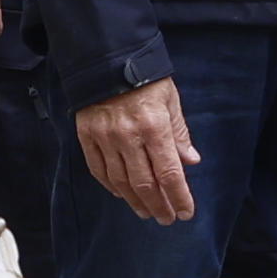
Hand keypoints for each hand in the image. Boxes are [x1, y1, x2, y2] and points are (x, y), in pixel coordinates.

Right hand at [76, 77, 199, 225]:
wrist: (105, 58)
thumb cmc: (145, 78)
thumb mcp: (170, 100)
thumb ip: (179, 132)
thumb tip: (190, 161)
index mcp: (154, 127)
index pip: (169, 173)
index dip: (179, 197)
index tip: (185, 213)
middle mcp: (128, 136)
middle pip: (145, 184)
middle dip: (158, 206)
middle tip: (166, 219)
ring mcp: (104, 138)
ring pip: (120, 181)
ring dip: (135, 201)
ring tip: (146, 212)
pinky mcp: (86, 136)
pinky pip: (98, 170)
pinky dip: (111, 186)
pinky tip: (122, 194)